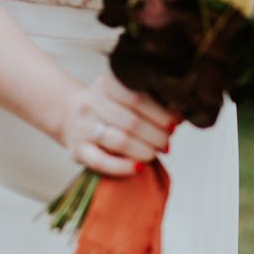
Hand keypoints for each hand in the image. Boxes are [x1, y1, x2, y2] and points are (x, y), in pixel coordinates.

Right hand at [63, 74, 178, 175]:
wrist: (71, 115)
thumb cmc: (111, 109)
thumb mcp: (126, 97)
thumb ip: (151, 104)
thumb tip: (181, 116)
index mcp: (106, 85)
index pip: (138, 98)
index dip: (161, 114)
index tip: (175, 124)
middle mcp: (91, 103)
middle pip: (132, 122)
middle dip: (156, 135)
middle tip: (167, 143)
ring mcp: (82, 127)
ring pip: (119, 141)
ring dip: (145, 151)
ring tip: (156, 153)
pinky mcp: (77, 150)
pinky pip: (101, 162)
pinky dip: (123, 167)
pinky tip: (139, 168)